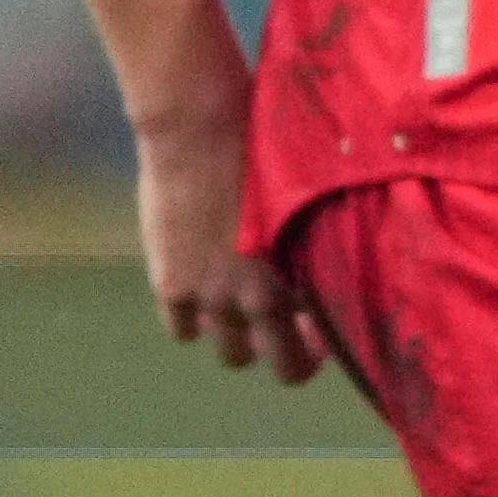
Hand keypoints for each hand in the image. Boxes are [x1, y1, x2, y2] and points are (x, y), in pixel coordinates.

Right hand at [130, 83, 324, 382]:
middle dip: (288, 357)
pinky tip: (199, 296)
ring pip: (232, 354)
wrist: (197, 130)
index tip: (318, 331)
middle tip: (287, 337)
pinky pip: (184, 331)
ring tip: (239, 312)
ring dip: (240, 339)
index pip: (325, 338)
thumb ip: (308, 248)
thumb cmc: (259, 149)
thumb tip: (317, 270)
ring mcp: (212, 296)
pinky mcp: (172, 285)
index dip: (321, 347)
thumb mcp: (299, 205)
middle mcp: (259, 297)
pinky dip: (193, 321)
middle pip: (281, 366)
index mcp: (300, 274)